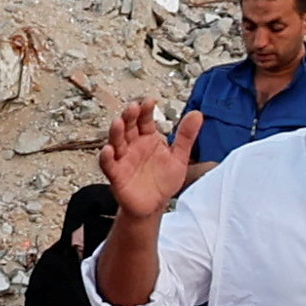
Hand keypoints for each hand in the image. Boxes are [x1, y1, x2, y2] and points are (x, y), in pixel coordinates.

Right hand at [99, 97, 201, 224]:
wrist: (155, 204)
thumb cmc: (164, 180)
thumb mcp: (179, 157)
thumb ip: (186, 136)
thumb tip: (198, 114)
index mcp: (147, 137)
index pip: (144, 119)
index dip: (145, 110)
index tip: (150, 101)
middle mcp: (133, 145)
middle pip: (128, 127)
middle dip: (129, 116)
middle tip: (133, 107)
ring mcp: (123, 159)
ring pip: (116, 142)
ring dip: (116, 132)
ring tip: (118, 122)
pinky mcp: (116, 175)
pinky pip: (109, 165)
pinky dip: (107, 157)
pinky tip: (108, 150)